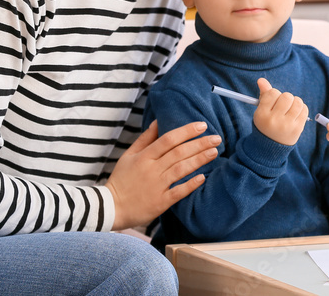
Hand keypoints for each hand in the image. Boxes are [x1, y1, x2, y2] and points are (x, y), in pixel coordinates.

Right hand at [105, 120, 220, 229]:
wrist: (112, 207)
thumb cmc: (121, 180)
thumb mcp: (129, 155)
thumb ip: (145, 139)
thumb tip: (158, 122)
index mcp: (144, 156)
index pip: (168, 139)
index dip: (186, 131)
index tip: (202, 125)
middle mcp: (151, 169)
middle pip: (179, 153)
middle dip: (199, 144)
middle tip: (217, 138)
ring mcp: (157, 186)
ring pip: (181, 169)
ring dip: (199, 160)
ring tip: (214, 152)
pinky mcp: (160, 202)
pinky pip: (178, 192)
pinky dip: (191, 184)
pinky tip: (203, 177)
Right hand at [253, 78, 307, 145]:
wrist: (272, 146)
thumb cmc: (266, 123)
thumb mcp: (261, 110)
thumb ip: (263, 94)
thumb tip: (261, 80)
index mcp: (262, 114)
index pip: (272, 93)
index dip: (274, 93)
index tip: (273, 100)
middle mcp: (275, 120)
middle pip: (286, 96)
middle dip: (286, 97)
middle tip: (283, 104)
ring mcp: (287, 125)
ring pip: (297, 102)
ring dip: (295, 102)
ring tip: (290, 107)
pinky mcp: (298, 129)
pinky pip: (304, 110)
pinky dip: (301, 108)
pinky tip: (295, 113)